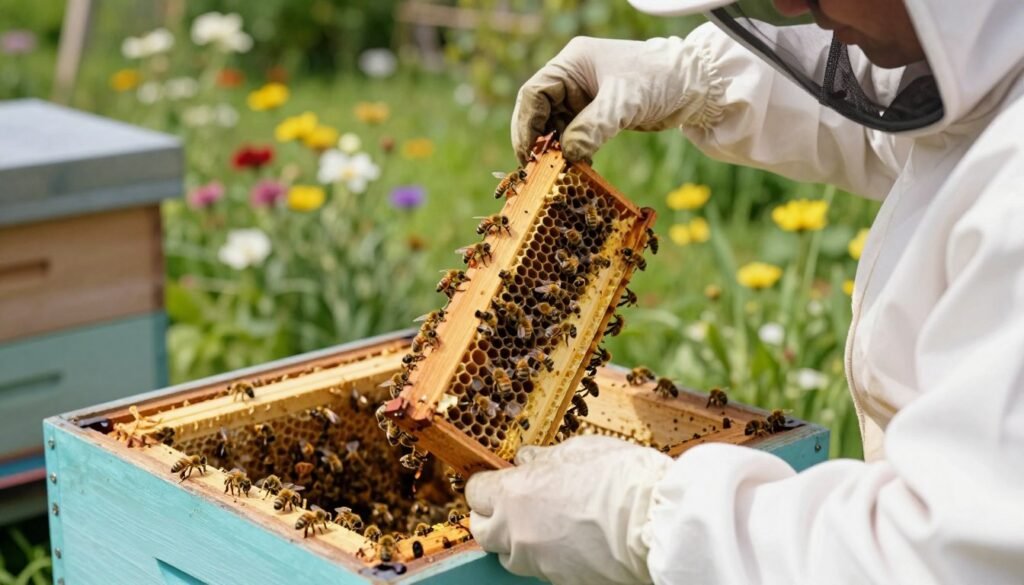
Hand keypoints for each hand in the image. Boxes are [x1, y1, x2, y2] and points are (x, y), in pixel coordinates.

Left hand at [466, 436, 671, 584]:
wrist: (657, 524)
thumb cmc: (621, 480)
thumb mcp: (579, 450)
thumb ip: (544, 458)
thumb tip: (528, 460)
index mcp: (515, 494)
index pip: (476, 492)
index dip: (487, 483)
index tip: (499, 478)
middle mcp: (518, 533)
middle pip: (482, 530)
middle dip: (490, 515)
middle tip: (511, 502)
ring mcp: (538, 562)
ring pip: (509, 555)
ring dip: (517, 539)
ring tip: (545, 522)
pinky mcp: (561, 581)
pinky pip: (541, 567)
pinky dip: (548, 554)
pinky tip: (571, 539)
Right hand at [511, 36, 700, 163]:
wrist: (695, 87)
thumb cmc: (659, 80)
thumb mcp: (623, 103)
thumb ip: (592, 127)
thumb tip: (567, 155)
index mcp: (572, 64)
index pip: (535, 94)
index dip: (526, 125)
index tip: (529, 153)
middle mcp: (573, 79)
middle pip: (540, 113)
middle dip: (539, 141)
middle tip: (538, 170)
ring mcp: (584, 98)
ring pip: (556, 128)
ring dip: (557, 152)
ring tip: (558, 174)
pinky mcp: (598, 115)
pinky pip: (576, 137)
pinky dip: (574, 154)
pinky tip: (577, 171)